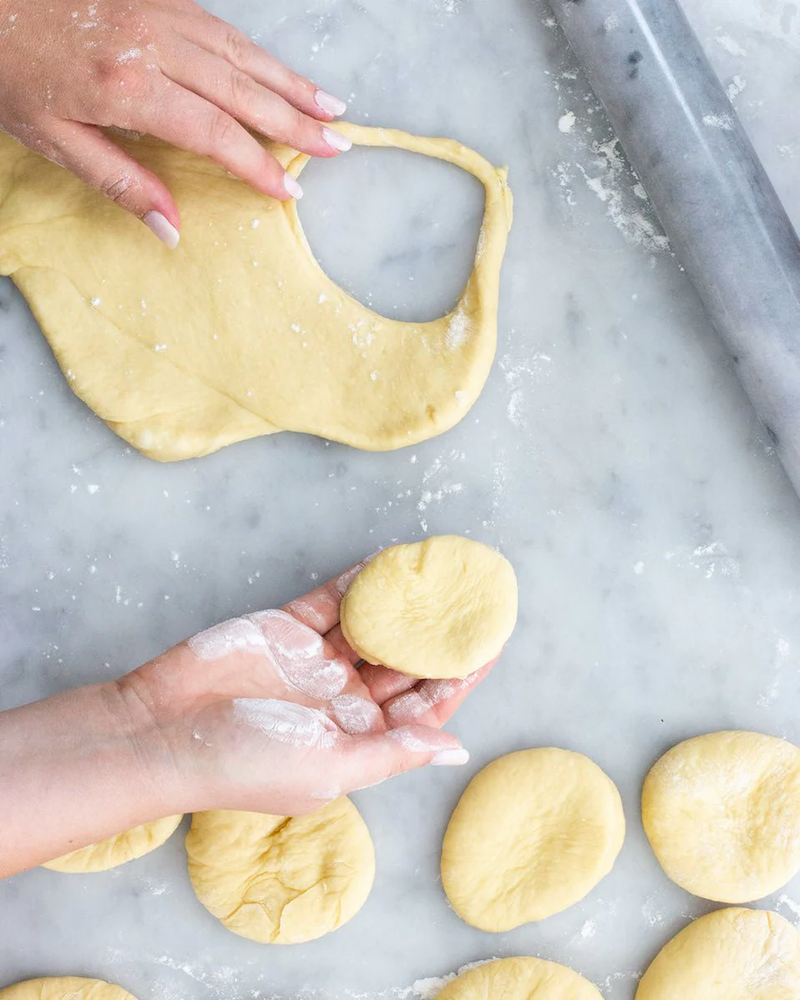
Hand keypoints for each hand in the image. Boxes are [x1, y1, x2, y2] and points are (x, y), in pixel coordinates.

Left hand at [0, 0, 351, 245]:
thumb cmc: (6, 68)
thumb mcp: (51, 139)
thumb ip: (119, 183)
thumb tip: (172, 230)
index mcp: (127, 87)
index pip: (215, 133)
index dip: (258, 165)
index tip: (291, 191)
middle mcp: (153, 43)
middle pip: (242, 89)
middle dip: (296, 121)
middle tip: (339, 146)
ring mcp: (157, 11)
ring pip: (241, 52)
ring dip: (290, 82)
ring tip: (332, 108)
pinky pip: (221, 27)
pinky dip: (258, 53)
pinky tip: (279, 72)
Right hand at [124, 560, 495, 815]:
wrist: (160, 729)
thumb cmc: (244, 762)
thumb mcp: (329, 766)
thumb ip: (393, 751)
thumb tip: (456, 750)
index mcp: (358, 738)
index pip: (423, 708)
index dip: (459, 679)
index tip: (492, 647)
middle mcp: (342, 700)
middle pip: (406, 665)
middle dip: (440, 637)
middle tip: (476, 601)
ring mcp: (315, 662)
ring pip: (375, 629)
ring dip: (407, 607)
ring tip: (443, 576)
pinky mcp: (288, 628)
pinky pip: (334, 602)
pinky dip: (360, 583)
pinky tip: (392, 564)